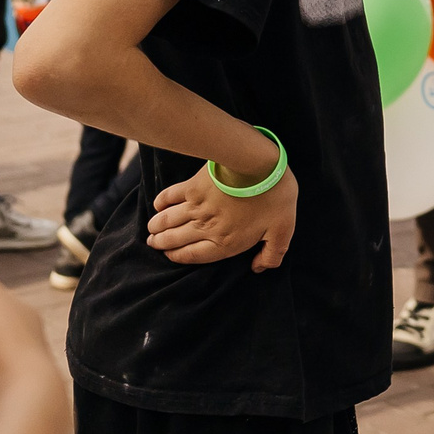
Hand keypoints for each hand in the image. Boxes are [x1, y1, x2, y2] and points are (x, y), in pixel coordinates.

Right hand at [147, 159, 298, 271]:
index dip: (177, 257)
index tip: (168, 256)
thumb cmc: (274, 198)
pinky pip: (170, 197)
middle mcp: (205, 227)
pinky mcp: (193, 186)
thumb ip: (271, 255)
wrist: (259, 166)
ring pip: (169, 221)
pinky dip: (161, 203)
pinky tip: (157, 207)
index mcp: (225, 242)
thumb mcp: (282, 231)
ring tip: (150, 231)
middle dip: (162, 244)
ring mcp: (196, 206)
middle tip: (153, 244)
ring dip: (157, 227)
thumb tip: (259, 268)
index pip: (193, 256)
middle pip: (176, 239)